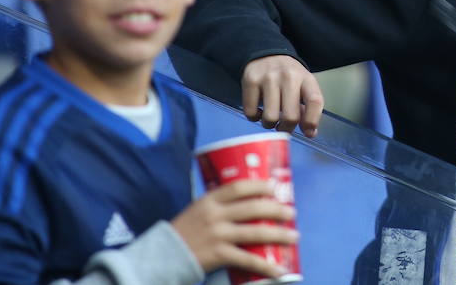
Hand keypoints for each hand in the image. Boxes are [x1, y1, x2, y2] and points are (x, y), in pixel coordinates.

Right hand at [172, 178, 297, 274]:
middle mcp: (214, 215)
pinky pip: (247, 259)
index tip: (274, 187)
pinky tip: (279, 269)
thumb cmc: (183, 232)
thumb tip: (247, 200)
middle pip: (252, 208)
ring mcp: (217, 235)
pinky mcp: (218, 255)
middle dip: (276, 209)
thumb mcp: (197, 211)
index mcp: (209, 200)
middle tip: (291, 213)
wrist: (161, 257)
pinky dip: (266, 265)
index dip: (259, 186)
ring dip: (278, 234)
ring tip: (294, 236)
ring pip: (255, 232)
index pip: (238, 187)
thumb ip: (218, 206)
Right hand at [242, 55, 323, 136]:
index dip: (312, 121)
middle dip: (287, 128)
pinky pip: (251, 112)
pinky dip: (254, 117)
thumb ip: (308, 108)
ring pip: (270, 118)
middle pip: (291, 116)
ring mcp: (268, 78)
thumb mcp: (303, 86)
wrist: (267, 54)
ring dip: (270, 124)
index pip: (315, 101)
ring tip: (271, 117)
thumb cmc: (289, 76)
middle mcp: (289, 76)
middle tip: (283, 127)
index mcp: (306, 78)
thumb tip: (310, 133)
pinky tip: (258, 110)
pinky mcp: (250, 81)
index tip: (309, 132)